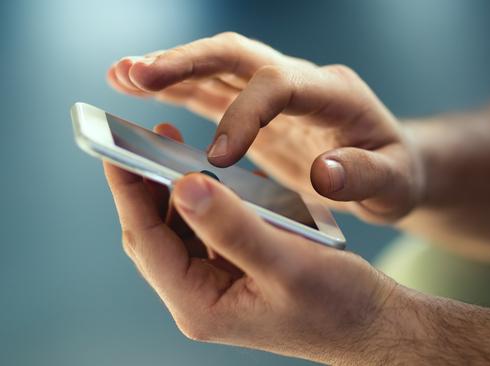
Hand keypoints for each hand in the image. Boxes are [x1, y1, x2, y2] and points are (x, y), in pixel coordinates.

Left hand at [104, 123, 397, 363]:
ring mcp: (217, 287)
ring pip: (179, 231)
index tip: (117, 147)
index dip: (129, 191)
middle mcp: (201, 298)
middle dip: (148, 187)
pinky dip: (208, 202)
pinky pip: (207, 232)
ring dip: (178, 192)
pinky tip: (220, 178)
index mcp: (201, 305)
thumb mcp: (286, 263)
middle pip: (155, 235)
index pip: (147, 240)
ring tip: (180, 150)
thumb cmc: (337, 303)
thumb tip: (183, 186)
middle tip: (152, 137)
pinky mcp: (236, 274)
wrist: (370, 324)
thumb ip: (233, 227)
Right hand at [107, 32, 424, 222]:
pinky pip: (213, 92)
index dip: (244, 114)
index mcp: (335, 95)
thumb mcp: (394, 184)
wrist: (392, 166)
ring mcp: (278, 93)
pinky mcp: (260, 111)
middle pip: (239, 56)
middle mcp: (302, 82)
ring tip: (121, 74)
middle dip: (188, 62)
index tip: (217, 157)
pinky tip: (138, 90)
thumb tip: (325, 173)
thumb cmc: (396, 175)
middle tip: (137, 73)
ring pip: (218, 67)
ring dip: (170, 69)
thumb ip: (364, 177)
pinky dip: (176, 90)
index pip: (280, 85)